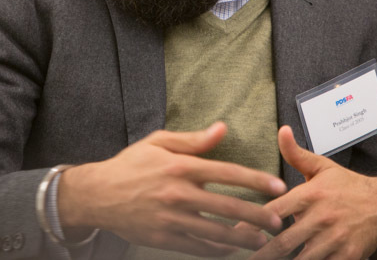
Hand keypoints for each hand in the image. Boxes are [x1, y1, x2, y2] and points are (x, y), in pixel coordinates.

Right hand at [58, 122, 286, 255]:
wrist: (98, 194)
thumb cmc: (130, 165)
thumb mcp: (158, 142)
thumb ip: (193, 139)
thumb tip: (222, 129)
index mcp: (180, 166)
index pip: (227, 173)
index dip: (255, 180)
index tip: (276, 186)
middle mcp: (178, 193)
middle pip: (228, 206)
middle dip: (257, 215)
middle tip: (278, 220)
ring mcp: (171, 218)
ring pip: (217, 232)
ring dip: (243, 238)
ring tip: (262, 240)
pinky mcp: (164, 238)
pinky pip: (198, 247)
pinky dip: (218, 250)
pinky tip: (231, 249)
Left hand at [242, 126, 376, 259]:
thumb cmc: (346, 186)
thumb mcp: (321, 166)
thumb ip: (296, 153)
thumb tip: (282, 131)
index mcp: (311, 194)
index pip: (275, 210)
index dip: (254, 223)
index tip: (236, 233)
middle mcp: (322, 217)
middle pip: (285, 241)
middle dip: (262, 253)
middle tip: (243, 257)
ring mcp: (335, 238)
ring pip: (302, 258)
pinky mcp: (348, 255)